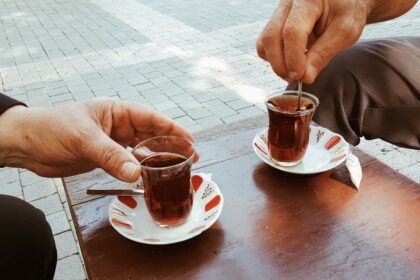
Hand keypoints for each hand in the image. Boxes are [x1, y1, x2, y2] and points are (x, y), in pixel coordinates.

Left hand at [0, 97, 193, 181]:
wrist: (26, 145)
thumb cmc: (50, 129)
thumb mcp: (83, 139)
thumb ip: (111, 156)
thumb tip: (136, 173)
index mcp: (115, 111)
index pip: (150, 118)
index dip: (172, 128)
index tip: (190, 140)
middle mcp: (117, 125)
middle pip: (151, 134)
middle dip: (171, 145)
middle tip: (191, 157)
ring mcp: (112, 142)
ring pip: (141, 150)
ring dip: (158, 159)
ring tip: (177, 169)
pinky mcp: (105, 158)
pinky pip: (128, 163)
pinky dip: (139, 170)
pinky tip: (150, 176)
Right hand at [256, 0, 371, 83]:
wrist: (343, 1)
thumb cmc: (346, 12)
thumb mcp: (345, 32)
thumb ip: (324, 54)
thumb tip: (305, 77)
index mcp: (309, 0)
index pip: (292, 31)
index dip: (293, 58)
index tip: (301, 76)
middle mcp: (288, 3)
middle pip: (272, 37)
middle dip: (281, 64)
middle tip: (296, 79)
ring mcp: (278, 12)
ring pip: (264, 42)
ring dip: (276, 63)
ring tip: (293, 72)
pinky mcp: (274, 22)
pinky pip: (264, 44)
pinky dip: (273, 58)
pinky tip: (289, 61)